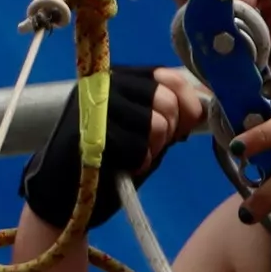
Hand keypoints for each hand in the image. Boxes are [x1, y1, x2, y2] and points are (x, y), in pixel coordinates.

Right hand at [18, 65, 207, 230]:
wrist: (63, 196)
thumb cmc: (108, 165)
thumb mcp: (145, 136)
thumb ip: (171, 119)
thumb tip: (207, 104)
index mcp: (121, 79)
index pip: (168, 76)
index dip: (189, 102)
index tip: (187, 127)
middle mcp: (106, 82)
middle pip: (166, 99)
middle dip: (171, 131)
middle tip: (154, 148)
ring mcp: (94, 104)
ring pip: (156, 122)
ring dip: (154, 149)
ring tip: (137, 159)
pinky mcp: (88, 131)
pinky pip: (137, 146)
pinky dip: (139, 163)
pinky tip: (125, 168)